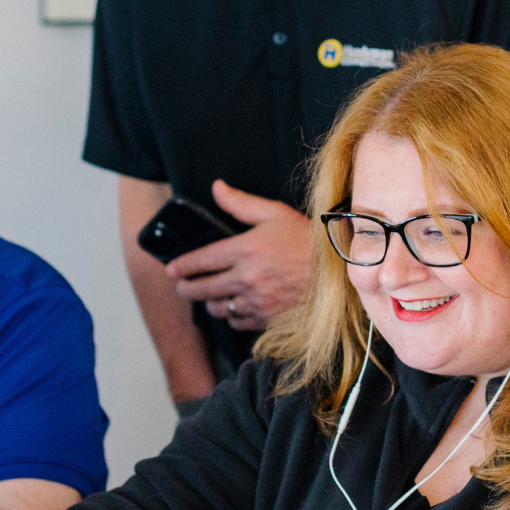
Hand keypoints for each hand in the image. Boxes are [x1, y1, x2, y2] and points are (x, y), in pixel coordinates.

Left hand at [167, 181, 312, 331]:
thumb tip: (216, 188)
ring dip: (209, 303)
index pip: (201, 260)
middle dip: (187, 289)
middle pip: (203, 288)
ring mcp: (257, 300)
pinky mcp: (268, 317)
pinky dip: (232, 316)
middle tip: (181, 287)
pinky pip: (238, 321)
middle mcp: (246, 278)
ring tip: (208, 297)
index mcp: (244, 249)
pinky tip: (233, 309)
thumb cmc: (308, 239)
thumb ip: (241, 203)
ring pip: (218, 308)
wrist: (338, 271)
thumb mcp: (274, 212)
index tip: (171, 270)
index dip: (182, 267)